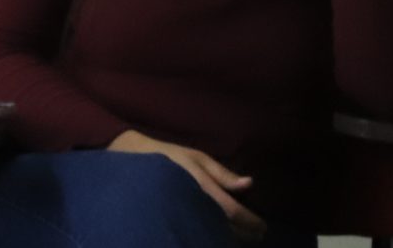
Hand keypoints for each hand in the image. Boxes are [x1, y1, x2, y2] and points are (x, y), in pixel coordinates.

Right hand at [111, 129, 266, 238]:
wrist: (129, 160)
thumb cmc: (166, 155)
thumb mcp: (195, 157)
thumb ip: (221, 173)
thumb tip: (249, 184)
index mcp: (203, 187)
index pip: (234, 212)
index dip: (252, 222)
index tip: (263, 227)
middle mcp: (195, 204)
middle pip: (227, 228)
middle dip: (246, 233)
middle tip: (258, 233)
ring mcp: (184, 214)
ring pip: (214, 233)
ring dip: (231, 236)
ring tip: (242, 235)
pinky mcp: (174, 218)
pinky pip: (200, 231)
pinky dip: (215, 234)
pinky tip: (219, 232)